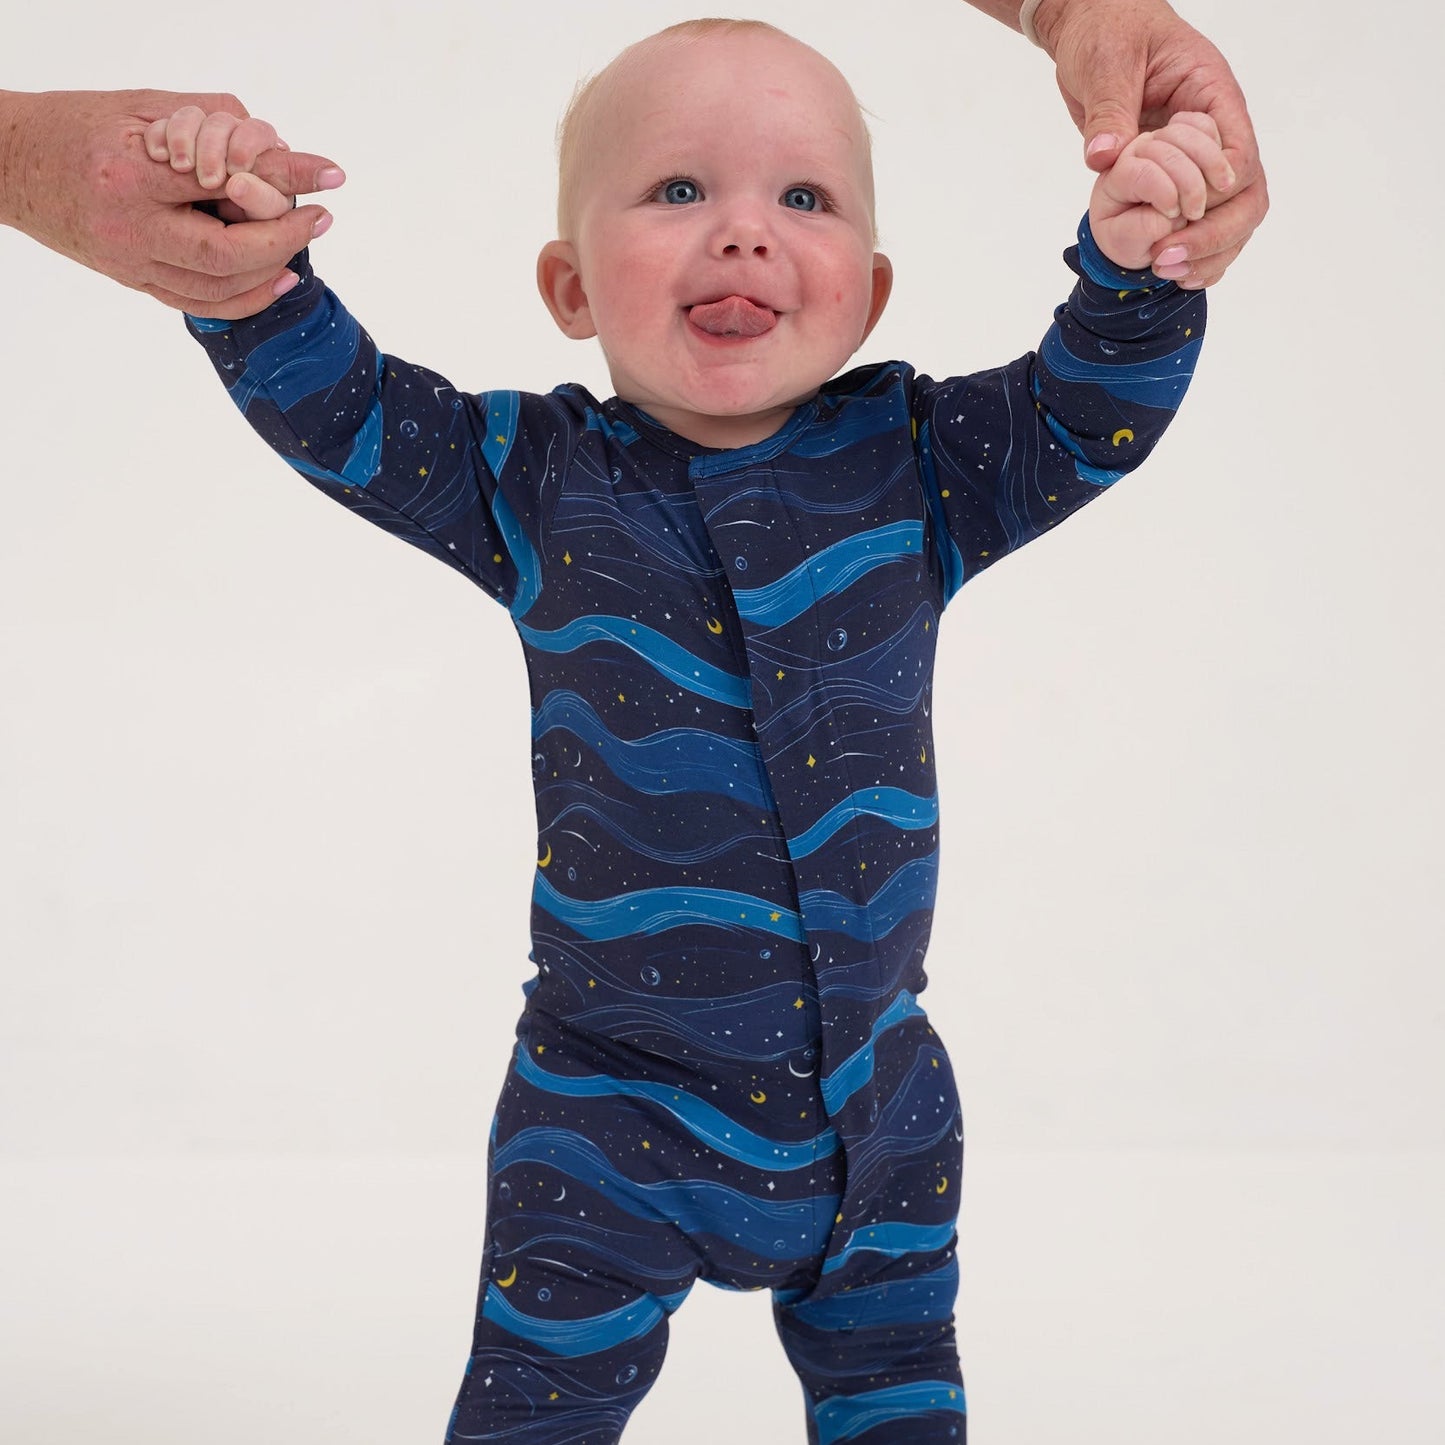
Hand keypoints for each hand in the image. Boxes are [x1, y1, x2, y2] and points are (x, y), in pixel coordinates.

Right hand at [0, 89, 343, 316]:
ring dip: (269, 273)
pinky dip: (243, 296)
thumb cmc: (78, 123)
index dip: (282, 183)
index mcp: (131, 172)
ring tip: (300, 246)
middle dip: (282, 239)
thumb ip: (213, 124)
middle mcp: (129, 226)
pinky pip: (198, 302)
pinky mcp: (131, 280)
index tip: (326, 176)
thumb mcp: (145, 107)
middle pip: (226, 254)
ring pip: (217, 289)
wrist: (11, 162)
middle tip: (317, 218)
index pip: (223, 183)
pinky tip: (274, 279)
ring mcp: (129, 262)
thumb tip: (278, 150)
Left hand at [1032, 0, 1267, 286]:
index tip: (1179, 220)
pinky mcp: (1177, 175)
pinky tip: (1171, 271)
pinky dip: (1194, 249)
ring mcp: (1200, 156)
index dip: (1216, 194)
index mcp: (1211, 95)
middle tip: (1169, 261)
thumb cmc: (1108, 33)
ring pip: (1233, 213)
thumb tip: (1104, 157)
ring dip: (1209, 251)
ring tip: (1170, 275)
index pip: (1238, 154)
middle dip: (1216, 234)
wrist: (1093, 29)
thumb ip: (1110, 111)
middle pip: (1246, 193)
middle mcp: (1215, 130)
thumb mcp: (1105, 64)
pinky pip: (1203, 218)